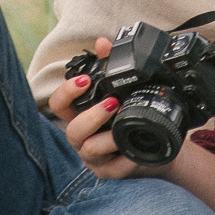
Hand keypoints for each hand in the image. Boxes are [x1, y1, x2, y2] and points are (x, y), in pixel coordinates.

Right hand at [46, 41, 214, 214]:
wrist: (156, 146)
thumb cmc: (131, 116)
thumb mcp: (122, 89)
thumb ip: (110, 64)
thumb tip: (103, 42)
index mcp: (79, 114)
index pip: (58, 104)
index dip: (66, 92)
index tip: (85, 80)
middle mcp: (82, 137)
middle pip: (72, 130)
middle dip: (92, 115)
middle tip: (113, 103)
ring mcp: (94, 157)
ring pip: (89, 150)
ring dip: (108, 136)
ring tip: (126, 124)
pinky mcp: (110, 173)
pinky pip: (113, 168)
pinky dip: (125, 157)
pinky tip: (135, 148)